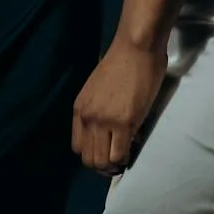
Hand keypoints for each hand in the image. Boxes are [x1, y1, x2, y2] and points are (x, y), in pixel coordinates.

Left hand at [72, 33, 168, 176]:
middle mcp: (87, 118)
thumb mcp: (98, 89)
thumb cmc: (122, 62)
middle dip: (104, 165)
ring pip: (103, 162)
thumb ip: (98, 109)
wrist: (136, 47)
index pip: (78, 147)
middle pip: (89, 159)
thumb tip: (110, 131)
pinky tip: (134, 147)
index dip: (93, 153)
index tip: (107, 150)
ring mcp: (104, 121)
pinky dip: (127, 158)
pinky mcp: (124, 123)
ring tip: (125, 155)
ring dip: (115, 165)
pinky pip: (120, 155)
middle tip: (119, 159)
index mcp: (79, 109)